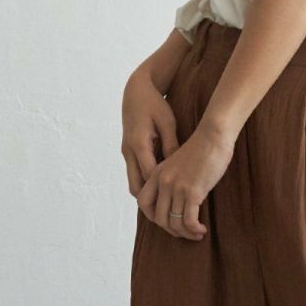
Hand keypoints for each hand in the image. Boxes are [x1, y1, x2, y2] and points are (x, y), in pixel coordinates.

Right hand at [121, 62, 180, 197]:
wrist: (135, 91)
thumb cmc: (154, 104)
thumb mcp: (168, 122)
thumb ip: (172, 145)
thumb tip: (179, 167)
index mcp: (139, 144)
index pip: (150, 177)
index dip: (163, 192)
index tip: (179, 202)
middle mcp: (128, 151)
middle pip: (137, 187)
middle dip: (151, 203)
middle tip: (170, 215)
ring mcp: (126, 152)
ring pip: (134, 184)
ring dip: (147, 197)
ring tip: (166, 208)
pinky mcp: (128, 152)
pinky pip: (135, 175)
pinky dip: (145, 186)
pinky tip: (161, 193)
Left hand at [136, 120, 233, 238]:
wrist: (213, 136)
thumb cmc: (202, 149)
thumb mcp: (178, 163)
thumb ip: (172, 178)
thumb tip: (176, 199)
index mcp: (157, 174)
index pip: (143, 202)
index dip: (153, 217)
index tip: (167, 221)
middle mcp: (163, 182)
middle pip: (159, 218)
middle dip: (172, 230)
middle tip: (185, 233)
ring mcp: (176, 187)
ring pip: (175, 222)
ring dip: (186, 233)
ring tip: (197, 234)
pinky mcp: (192, 192)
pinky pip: (189, 220)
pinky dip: (195, 229)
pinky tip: (202, 230)